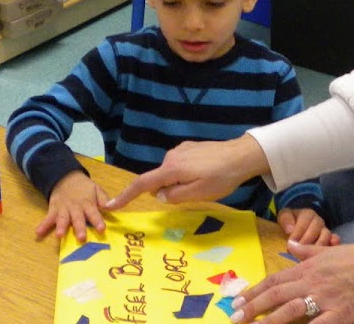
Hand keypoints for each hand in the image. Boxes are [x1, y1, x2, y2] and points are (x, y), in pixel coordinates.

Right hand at [37, 171, 108, 242]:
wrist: (65, 177)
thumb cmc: (84, 188)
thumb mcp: (96, 189)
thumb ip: (104, 199)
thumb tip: (111, 208)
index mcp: (88, 203)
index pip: (94, 213)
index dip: (98, 221)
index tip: (101, 229)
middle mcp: (75, 208)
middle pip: (78, 218)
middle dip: (79, 228)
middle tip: (81, 238)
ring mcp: (63, 209)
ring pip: (62, 218)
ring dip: (61, 226)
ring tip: (59, 235)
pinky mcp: (53, 209)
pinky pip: (48, 218)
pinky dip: (43, 225)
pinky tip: (38, 232)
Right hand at [105, 135, 269, 209]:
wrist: (242, 155)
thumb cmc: (222, 177)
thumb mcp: (198, 194)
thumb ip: (174, 196)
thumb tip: (160, 195)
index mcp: (171, 169)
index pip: (142, 184)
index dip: (126, 196)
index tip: (111, 205)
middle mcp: (171, 156)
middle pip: (159, 180)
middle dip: (169, 190)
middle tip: (196, 192)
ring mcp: (180, 150)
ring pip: (171, 174)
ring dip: (181, 182)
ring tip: (206, 182)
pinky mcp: (190, 148)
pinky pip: (180, 166)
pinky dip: (187, 174)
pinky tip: (207, 173)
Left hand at [230, 240, 353, 323]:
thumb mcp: (329, 250)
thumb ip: (307, 250)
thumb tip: (289, 245)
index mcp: (308, 267)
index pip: (274, 280)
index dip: (254, 291)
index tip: (237, 301)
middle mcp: (312, 282)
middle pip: (276, 295)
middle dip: (253, 307)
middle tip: (234, 317)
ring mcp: (325, 298)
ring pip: (290, 310)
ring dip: (268, 321)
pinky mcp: (340, 315)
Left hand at [276, 208, 340, 245]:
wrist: (298, 224)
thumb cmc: (291, 221)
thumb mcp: (285, 216)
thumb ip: (286, 220)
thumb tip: (290, 230)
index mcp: (308, 214)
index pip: (304, 222)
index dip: (297, 233)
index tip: (289, 243)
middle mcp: (318, 221)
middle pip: (316, 229)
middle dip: (306, 241)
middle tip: (298, 251)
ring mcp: (325, 230)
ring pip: (326, 235)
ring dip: (318, 244)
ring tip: (310, 254)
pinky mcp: (330, 239)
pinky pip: (334, 240)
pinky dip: (333, 244)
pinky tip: (330, 250)